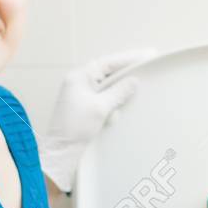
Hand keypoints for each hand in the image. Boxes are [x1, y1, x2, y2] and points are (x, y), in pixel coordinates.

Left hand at [39, 48, 155, 194]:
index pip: (108, 63)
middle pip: (108, 73)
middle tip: (147, 68)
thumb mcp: (100, 108)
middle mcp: (79, 83)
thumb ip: (118, 92)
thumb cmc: (74, 129)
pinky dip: (112, 105)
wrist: (61, 152)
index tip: (147, 55)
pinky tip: (118, 111)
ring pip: (108, 87)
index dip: (129, 59)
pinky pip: (103, 100)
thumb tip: (133, 81)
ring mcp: (81, 95)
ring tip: (137, 88)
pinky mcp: (84, 108)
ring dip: (119, 93)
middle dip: (126, 74)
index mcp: (79, 77)